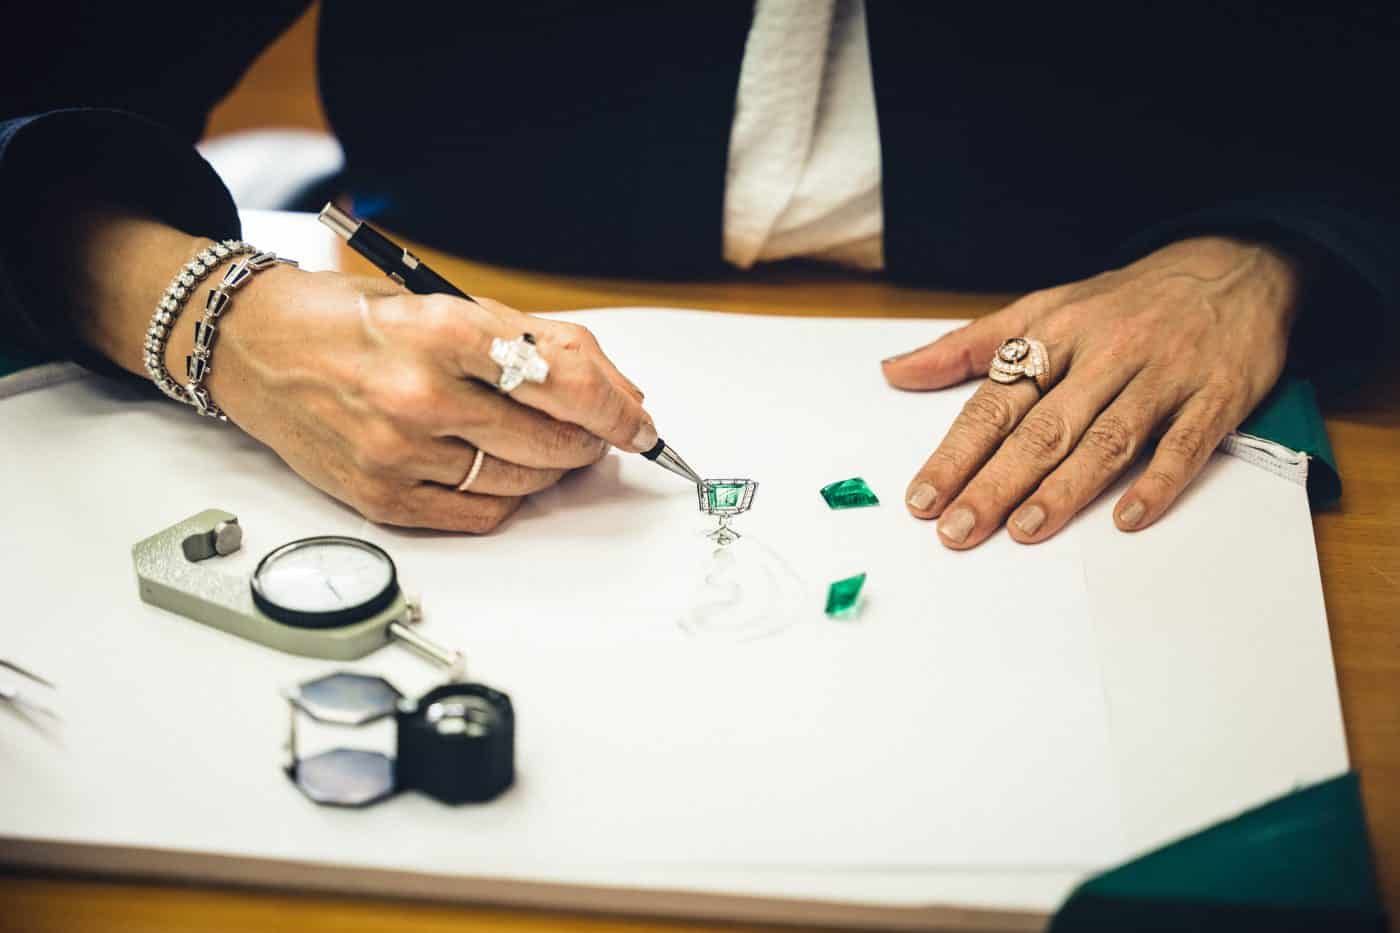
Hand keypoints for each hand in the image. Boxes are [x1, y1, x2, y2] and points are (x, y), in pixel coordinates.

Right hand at [189, 268, 652, 532]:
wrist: (251, 346)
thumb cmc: (352, 319)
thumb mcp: (444, 304)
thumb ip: (534, 342)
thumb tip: (616, 391)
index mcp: (440, 331)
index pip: (563, 380)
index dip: (616, 408)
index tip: (639, 422)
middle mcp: (417, 396)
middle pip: (551, 438)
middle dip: (590, 440)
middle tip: (596, 432)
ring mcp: (396, 454)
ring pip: (523, 481)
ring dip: (553, 468)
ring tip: (548, 445)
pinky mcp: (381, 498)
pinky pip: (481, 514)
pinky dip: (509, 495)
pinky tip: (502, 469)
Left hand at [881, 236, 1302, 548]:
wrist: (1237, 265)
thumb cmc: (1126, 300)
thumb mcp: (1042, 305)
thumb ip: (966, 346)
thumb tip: (895, 372)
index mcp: (1056, 334)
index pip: (995, 403)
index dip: (955, 453)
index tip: (924, 498)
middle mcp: (1105, 354)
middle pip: (1042, 428)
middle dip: (995, 482)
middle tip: (959, 529)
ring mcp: (1162, 376)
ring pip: (1106, 439)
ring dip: (1064, 489)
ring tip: (1024, 529)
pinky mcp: (1216, 396)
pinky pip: (1186, 444)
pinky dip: (1158, 481)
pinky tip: (1128, 516)